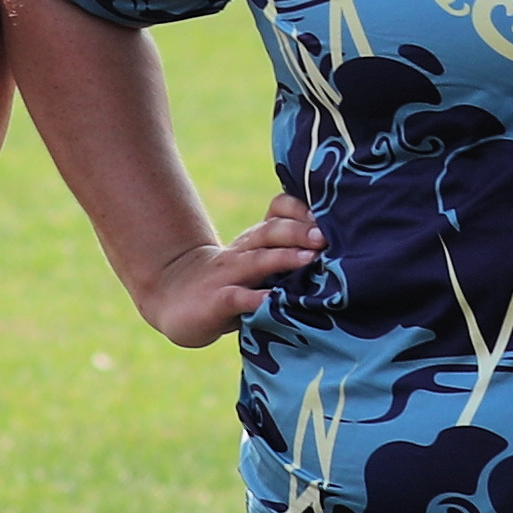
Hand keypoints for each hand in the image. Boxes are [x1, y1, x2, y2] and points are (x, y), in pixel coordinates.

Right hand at [130, 194, 322, 347]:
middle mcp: (244, 251)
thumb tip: (339, 257)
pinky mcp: (218, 301)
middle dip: (300, 231)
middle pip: (271, 232)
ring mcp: (229, 275)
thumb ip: (287, 257)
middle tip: (326, 236)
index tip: (331, 215)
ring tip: (310, 258)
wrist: (173, 296)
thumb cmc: (229, 283)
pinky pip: (238, 297)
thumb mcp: (256, 265)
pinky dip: (256, 299)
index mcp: (256, 240)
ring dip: (285, 258)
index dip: (300, 210)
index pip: (278, 213)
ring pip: (258, 260)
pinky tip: (274, 301)